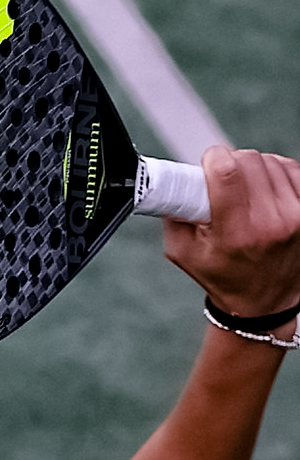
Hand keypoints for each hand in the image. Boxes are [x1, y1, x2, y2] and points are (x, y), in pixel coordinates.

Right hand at [164, 144, 299, 318]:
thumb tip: (172, 179)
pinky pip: (290, 168)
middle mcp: (270, 223)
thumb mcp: (182, 252)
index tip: (208, 164)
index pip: (227, 173)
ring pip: (270, 160)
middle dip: (230, 163)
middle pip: (248, 160)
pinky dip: (274, 171)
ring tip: (244, 190)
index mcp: (235, 234)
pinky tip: (264, 189)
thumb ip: (172, 213)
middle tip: (222, 182)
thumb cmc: (222, 275)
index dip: (213, 158)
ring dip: (252, 167)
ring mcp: (295, 216)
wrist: (264, 300)